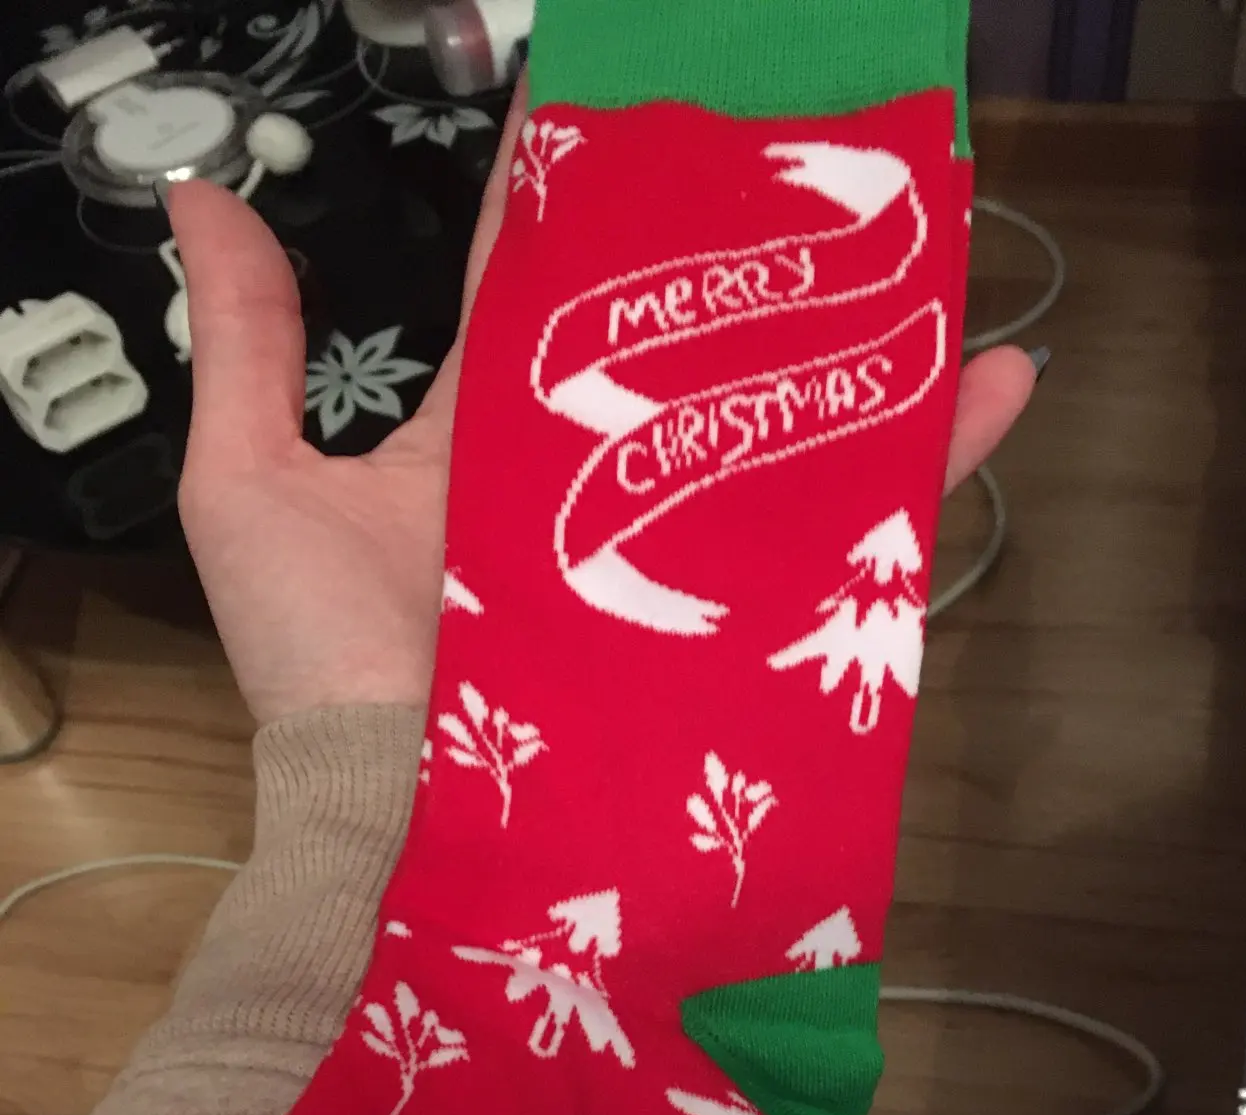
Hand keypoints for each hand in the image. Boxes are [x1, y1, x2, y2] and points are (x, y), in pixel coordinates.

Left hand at [171, 86, 1036, 726]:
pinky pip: (844, 540)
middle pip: (689, 351)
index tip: (624, 107)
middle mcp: (590, 490)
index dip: (583, 200)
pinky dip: (925, 470)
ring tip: (933, 252)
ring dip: (862, 344)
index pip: (546, 293)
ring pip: (783, 430)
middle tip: (809, 160)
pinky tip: (995, 385)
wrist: (399, 833)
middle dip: (745, 259)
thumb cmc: (321, 674)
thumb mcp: (253, 488)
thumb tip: (206, 192)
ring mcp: (672, 557)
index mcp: (487, 446)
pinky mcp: (737, 624)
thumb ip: (251, 344)